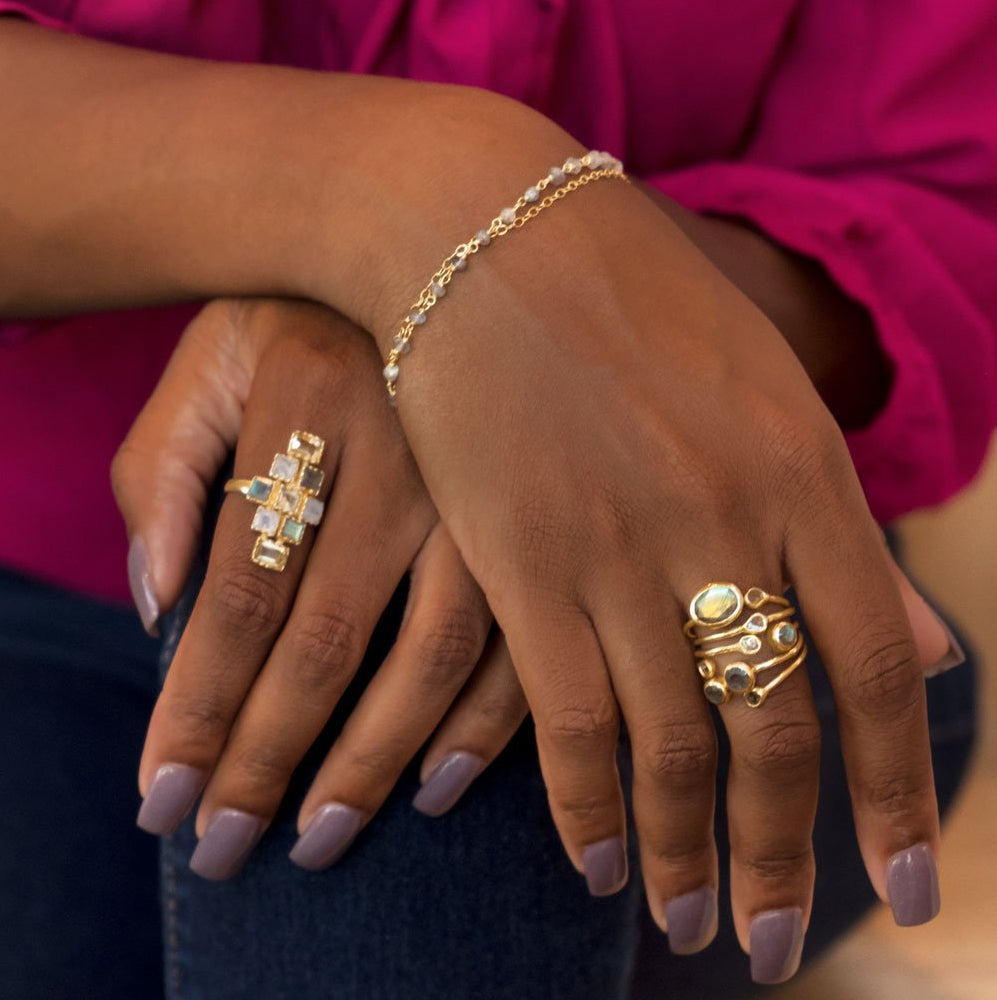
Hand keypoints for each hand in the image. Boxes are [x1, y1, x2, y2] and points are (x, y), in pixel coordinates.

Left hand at [112, 298, 526, 877]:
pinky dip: (486, 715)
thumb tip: (157, 607)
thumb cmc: (305, 303)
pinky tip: (441, 779)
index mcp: (303, 410)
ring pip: (435, 648)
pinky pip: (527, 625)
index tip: (166, 800)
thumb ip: (161, 471)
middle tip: (230, 850)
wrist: (447, 221)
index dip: (199, 709)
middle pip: (330, 639)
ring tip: (327, 832)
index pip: (241, 596)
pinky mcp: (549, 504)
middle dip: (272, 757)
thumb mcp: (208, 355)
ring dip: (378, 754)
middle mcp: (400, 453)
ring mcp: (489, 481)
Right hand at [385, 175, 953, 978]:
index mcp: (801, 473)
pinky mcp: (519, 558)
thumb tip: (928, 644)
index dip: (890, 794)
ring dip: (684, 851)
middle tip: (783, 945)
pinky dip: (582, 803)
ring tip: (694, 925)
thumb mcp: (763, 389)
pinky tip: (591, 863)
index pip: (870, 670)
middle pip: (774, 729)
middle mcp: (724, 521)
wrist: (488, 232)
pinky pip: (566, 714)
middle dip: (787, 855)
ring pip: (671, 743)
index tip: (898, 890)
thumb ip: (837, 524)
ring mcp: (619, 545)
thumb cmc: (628, 297)